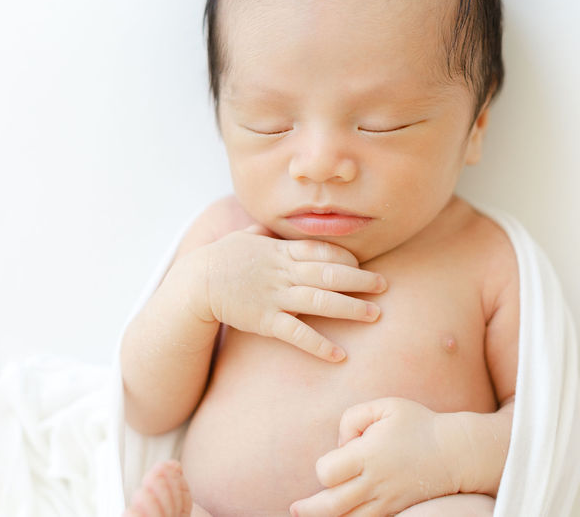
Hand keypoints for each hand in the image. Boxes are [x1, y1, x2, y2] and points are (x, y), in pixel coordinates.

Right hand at [186, 225, 385, 361]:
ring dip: (350, 308)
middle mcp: (283, 271)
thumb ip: (264, 232)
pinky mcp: (265, 320)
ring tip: (374, 315)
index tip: (363, 267)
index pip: (322, 251)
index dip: (345, 260)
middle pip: (330, 274)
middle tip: (385, 286)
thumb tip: (270, 224)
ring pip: (320, 301)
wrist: (195, 284)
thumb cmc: (221, 259)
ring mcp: (275, 296)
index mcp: (281, 251)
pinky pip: (297, 334)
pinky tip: (339, 354)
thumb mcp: (244, 238)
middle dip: (360, 281)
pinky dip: (319, 344)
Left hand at [289, 398, 461, 516]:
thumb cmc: (417, 424)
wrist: (454, 453)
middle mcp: (374, 483)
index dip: (324, 467)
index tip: (337, 456)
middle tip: (295, 508)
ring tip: (310, 516)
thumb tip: (341, 444)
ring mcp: (385, 502)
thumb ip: (352, 416)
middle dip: (309, 509)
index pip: (328, 472)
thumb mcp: (385, 406)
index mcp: (368, 455)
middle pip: (331, 506)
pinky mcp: (394, 512)